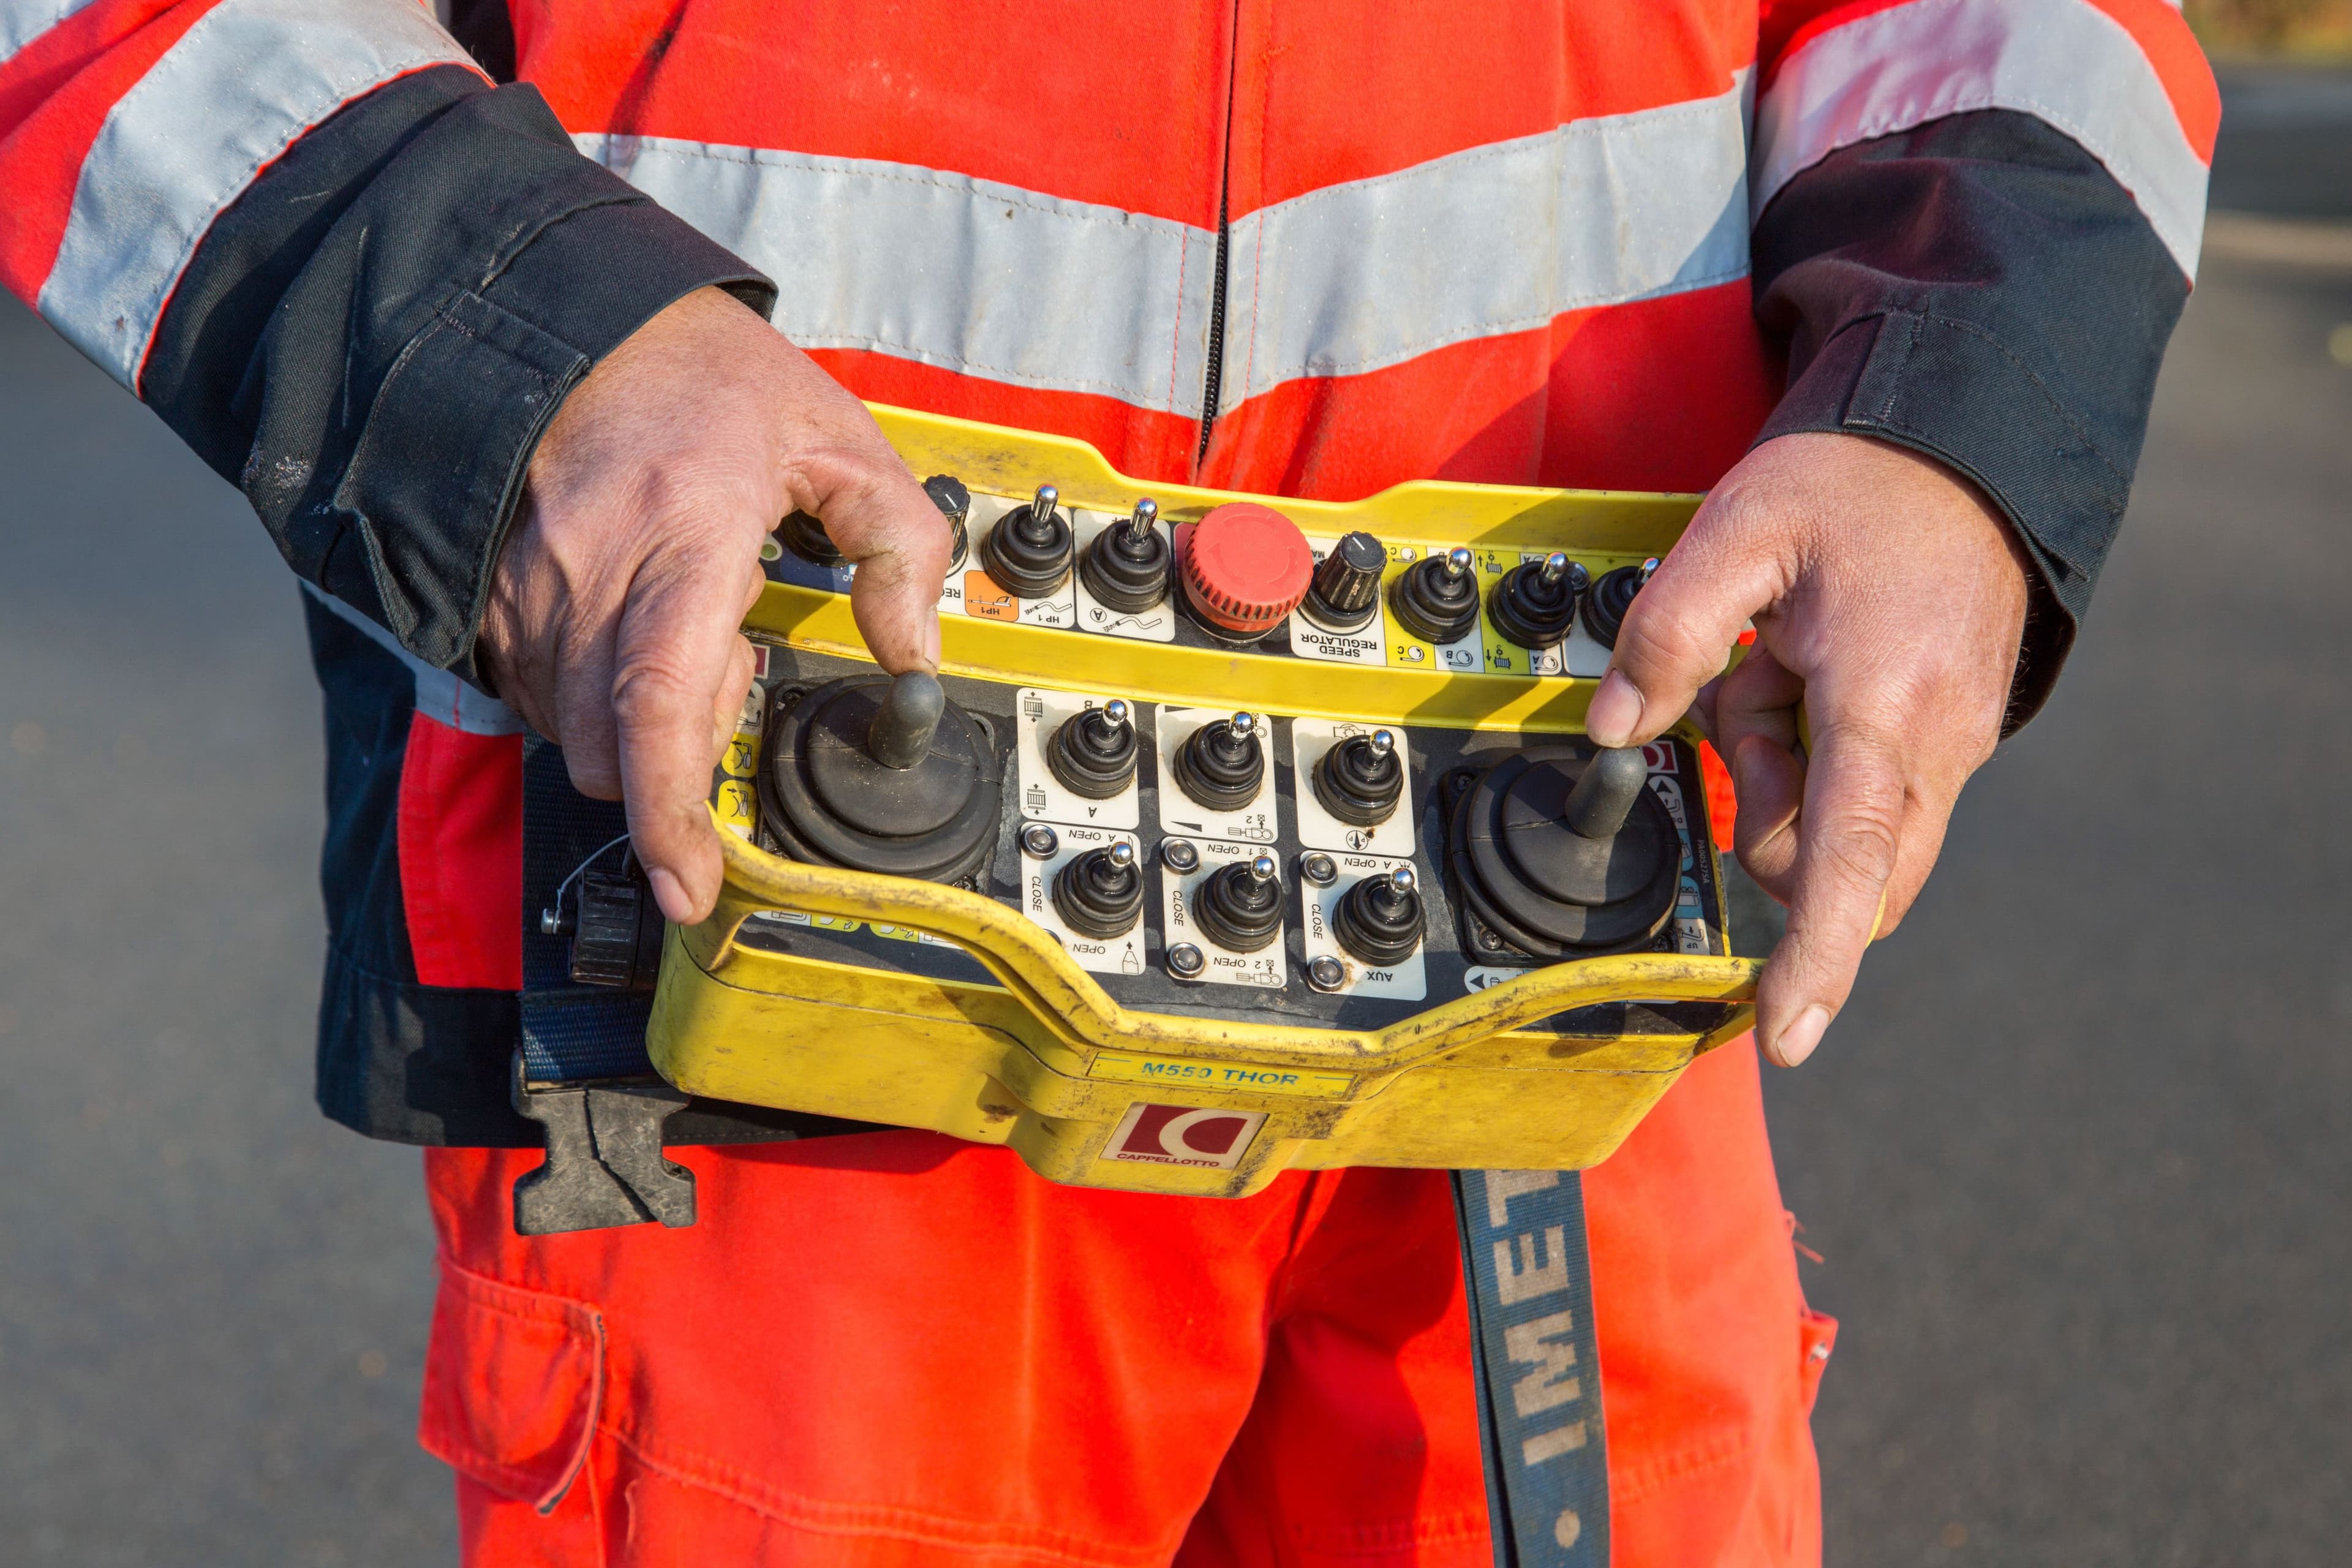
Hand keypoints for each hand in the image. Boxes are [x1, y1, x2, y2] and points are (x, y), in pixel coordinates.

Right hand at [478, 285, 951, 923]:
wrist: (575, 316)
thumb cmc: (701, 375)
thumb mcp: (838, 436)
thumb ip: (901, 543)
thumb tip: (916, 651)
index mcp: (681, 539)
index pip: (660, 708)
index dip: (669, 815)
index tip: (688, 883)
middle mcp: (589, 577)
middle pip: (613, 750)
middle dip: (677, 752)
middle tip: (731, 661)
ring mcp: (526, 590)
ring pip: (570, 732)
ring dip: (634, 723)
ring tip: (682, 627)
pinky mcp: (489, 596)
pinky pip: (531, 695)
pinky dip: (588, 696)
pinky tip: (627, 628)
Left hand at [1583, 433, 2029, 1066]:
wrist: (1968, 445)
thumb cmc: (1859, 484)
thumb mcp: (1739, 529)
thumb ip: (1666, 634)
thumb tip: (1612, 732)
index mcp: (1885, 699)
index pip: (1846, 860)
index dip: (1814, 959)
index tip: (1784, 1035)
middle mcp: (1936, 742)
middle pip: (1838, 865)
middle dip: (1766, 814)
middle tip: (1752, 690)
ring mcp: (1953, 746)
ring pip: (1845, 830)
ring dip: (1788, 768)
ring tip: (1785, 661)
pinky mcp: (1950, 740)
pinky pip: (1866, 791)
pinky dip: (1820, 748)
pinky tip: (1815, 664)